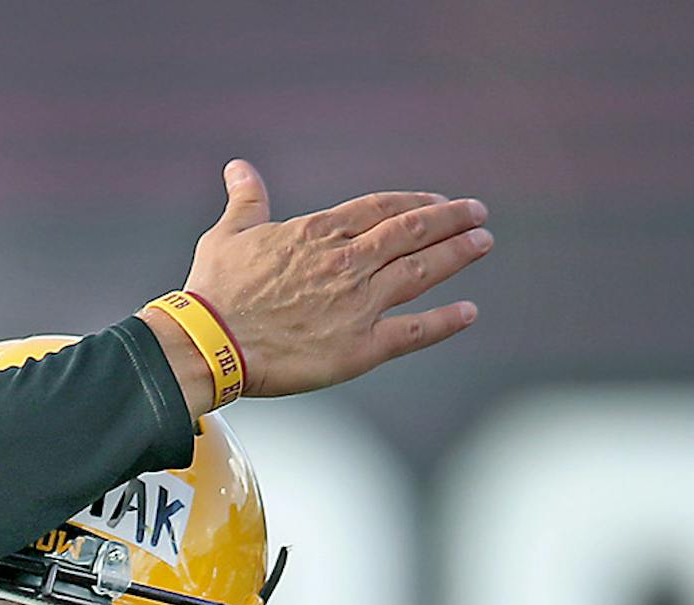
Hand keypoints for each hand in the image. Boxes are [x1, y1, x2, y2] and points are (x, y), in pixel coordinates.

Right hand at [163, 159, 490, 400]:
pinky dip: (443, 322)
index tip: (436, 201)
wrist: (210, 343)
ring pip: (420, 271)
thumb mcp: (229, 234)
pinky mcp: (358, 347)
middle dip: (450, 220)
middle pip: (411, 232)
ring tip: (482, 243)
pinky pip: (412, 331)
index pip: (381, 209)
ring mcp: (358, 304)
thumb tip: (239, 168)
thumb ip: (246, 200)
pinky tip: (468, 312)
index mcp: (321, 233)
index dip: (414, 202)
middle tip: (478, 215)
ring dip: (456, 254)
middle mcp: (348, 262)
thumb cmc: (214, 291)